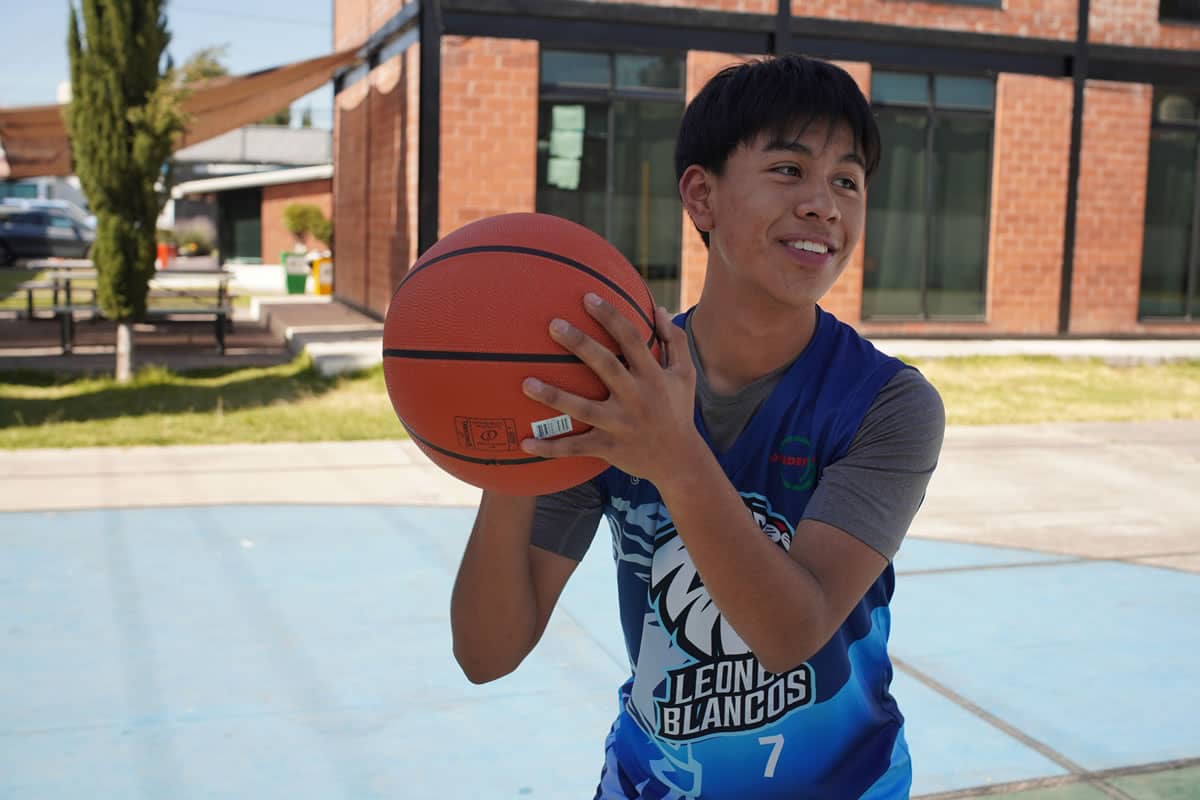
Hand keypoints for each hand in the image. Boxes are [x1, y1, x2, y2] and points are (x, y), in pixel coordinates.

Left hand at [519, 293, 700, 484]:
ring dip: (553, 397)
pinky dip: (550, 447)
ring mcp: (620, 426)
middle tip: (553, 324)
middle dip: (580, 344)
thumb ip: (674, 341)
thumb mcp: (685, 375)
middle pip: (606, 367)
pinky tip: (524, 443)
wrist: (679, 461)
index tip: (588, 297)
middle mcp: (636, 398)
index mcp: (653, 376)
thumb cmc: (678, 410)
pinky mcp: (608, 449)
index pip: (632, 340)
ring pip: (583, 409)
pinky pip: (575, 448)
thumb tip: (658, 308)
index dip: (611, 317)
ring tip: (525, 383)